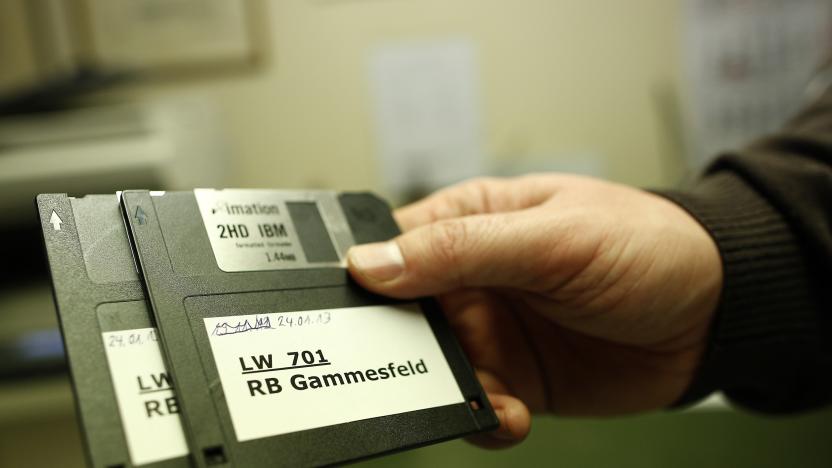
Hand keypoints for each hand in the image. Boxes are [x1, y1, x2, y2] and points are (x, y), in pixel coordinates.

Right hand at [347, 174, 721, 447]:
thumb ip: (462, 249)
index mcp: (469, 223)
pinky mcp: (514, 377)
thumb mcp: (552, 238)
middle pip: (400, 318)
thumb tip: (372, 262)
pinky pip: (474, 405)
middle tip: (427, 365)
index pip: (391, 247)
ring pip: (433, 370)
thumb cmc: (644, 245)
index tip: (357, 313)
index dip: (364, 280)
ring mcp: (491, 331)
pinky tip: (510, 415)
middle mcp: (471, 279)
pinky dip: (481, 419)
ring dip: (447, 391)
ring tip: (489, 397)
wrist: (713, 314)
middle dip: (402, 350)